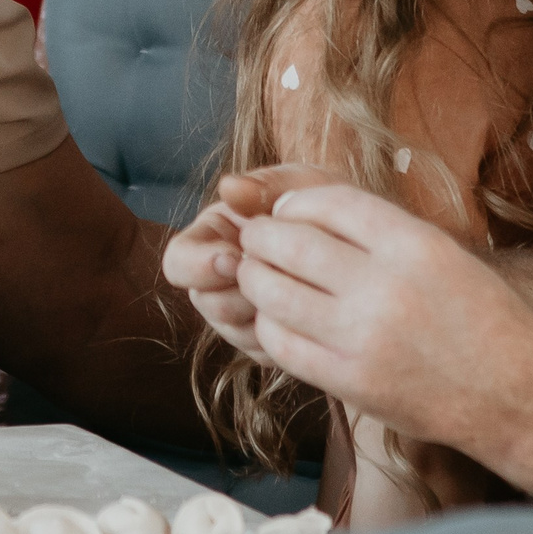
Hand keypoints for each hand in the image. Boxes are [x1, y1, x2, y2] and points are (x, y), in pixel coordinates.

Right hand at [163, 166, 343, 361]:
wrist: (354, 234)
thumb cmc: (316, 200)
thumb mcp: (293, 184)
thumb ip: (262, 186)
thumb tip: (230, 187)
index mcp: (210, 239)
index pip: (178, 261)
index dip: (200, 264)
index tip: (234, 256)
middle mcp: (217, 280)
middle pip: (204, 302)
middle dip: (238, 293)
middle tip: (276, 277)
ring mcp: (240, 314)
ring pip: (232, 331)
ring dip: (264, 313)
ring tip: (299, 288)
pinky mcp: (267, 339)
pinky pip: (265, 350)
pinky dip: (287, 333)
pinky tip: (311, 311)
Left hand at [234, 184, 532, 448]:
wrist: (518, 394)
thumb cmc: (483, 317)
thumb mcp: (445, 254)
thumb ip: (383, 232)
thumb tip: (307, 214)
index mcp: (415, 243)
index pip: (329, 203)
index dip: (293, 203)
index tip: (282, 211)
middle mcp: (387, 286)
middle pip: (290, 244)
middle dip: (260, 237)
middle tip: (252, 239)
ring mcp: (365, 338)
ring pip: (275, 293)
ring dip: (255, 279)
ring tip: (256, 275)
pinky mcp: (352, 382)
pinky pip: (283, 344)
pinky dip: (267, 326)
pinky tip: (274, 320)